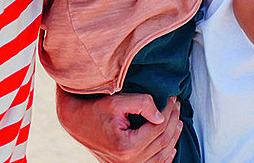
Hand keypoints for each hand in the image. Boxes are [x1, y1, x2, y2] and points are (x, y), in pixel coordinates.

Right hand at [56, 92, 181, 162]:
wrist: (76, 122)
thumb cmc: (95, 110)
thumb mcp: (117, 101)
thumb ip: (142, 104)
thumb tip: (162, 116)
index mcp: (126, 145)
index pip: (159, 127)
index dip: (169, 110)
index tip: (173, 97)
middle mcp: (128, 161)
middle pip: (163, 141)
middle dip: (174, 120)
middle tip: (177, 104)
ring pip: (162, 155)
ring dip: (173, 137)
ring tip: (178, 120)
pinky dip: (165, 157)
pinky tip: (172, 146)